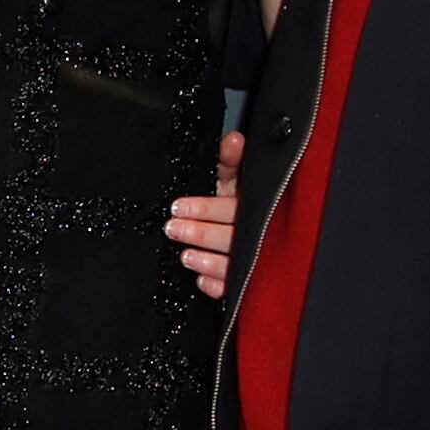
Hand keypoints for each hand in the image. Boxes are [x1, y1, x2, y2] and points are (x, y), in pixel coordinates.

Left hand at [166, 128, 246, 300]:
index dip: (206, 208)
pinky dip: (217, 286)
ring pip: (234, 265)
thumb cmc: (238, 202)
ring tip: (186, 256)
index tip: (179, 206)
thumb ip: (229, 160)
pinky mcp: (248, 281)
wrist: (254, 231)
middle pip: (231, 236)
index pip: (232, 208)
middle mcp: (256, 233)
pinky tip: (202, 281)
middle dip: (200, 233)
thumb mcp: (233, 178)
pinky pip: (235, 289)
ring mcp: (254, 259)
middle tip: (173, 228)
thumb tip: (233, 140)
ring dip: (208, 261)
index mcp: (253, 206)